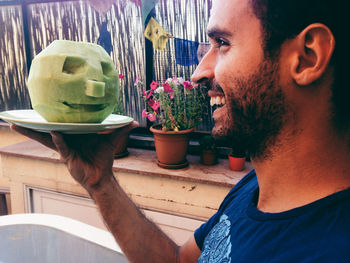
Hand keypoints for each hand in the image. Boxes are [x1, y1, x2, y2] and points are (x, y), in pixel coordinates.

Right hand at [11, 122, 138, 192]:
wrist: (103, 176)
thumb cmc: (103, 158)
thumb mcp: (111, 139)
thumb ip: (121, 129)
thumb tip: (135, 122)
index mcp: (73, 134)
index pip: (59, 123)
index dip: (49, 116)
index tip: (39, 106)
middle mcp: (66, 140)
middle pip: (46, 129)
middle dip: (32, 124)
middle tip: (17, 116)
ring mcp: (64, 148)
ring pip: (46, 138)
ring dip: (33, 132)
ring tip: (18, 125)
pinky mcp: (67, 157)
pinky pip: (61, 146)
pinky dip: (58, 139)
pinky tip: (54, 132)